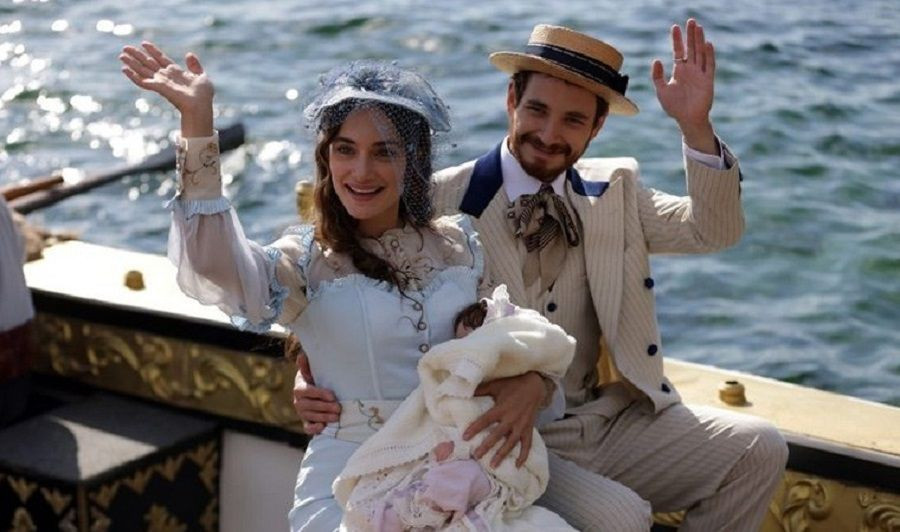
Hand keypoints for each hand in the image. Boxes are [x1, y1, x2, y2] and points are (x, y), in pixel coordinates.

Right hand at [119, 41, 213, 136]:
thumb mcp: (201, 76)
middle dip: (137, 55)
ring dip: (132, 63)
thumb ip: (194, 66)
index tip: (144, 43)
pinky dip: (133, 75)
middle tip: (125, 47)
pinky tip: (124, 69)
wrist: (201, 105)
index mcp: (175, 72)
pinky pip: (142, 81)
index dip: (153, 50)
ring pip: (142, 70)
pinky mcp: (158, 87)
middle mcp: (166, 76)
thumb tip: (189, 54)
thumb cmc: (203, 94)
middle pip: (148, 63)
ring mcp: (161, 82)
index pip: (161, 58)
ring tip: (121, 56)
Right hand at [292, 353, 340, 434]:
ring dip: (323, 417)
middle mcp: (298, 401)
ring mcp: (302, 413)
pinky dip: (314, 428)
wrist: (312, 393)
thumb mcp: (312, 371)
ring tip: (336, 417)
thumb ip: (307, 365)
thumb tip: (302, 355)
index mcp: (299, 388)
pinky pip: (307, 428)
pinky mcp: (306, 422)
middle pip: (309, 406)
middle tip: (338, 408)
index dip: (319, 394)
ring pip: (310, 416)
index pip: (307, 391)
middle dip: (325, 407)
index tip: (332, 396)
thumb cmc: (315, 379)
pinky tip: (323, 427)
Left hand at [463, 372, 545, 467]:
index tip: (464, 437)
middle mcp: (511, 418)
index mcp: (502, 408)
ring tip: (493, 465)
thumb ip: (482, 390)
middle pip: (497, 435)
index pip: (485, 420)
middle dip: (486, 446)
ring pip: (511, 443)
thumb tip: (465, 391)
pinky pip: (527, 445)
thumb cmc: (513, 385)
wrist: (535, 385)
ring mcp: (521, 425)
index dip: (475, 428)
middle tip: (476, 456)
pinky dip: (523, 456)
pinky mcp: (529, 429)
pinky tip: (517, 466)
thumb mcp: (496, 385)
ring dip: (502, 454)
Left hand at [651, 19, 717, 153]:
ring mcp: (700, 74)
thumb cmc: (674, 107)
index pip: (678, 51)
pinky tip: (707, 44)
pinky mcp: (708, 81)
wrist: (687, 119)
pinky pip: (709, 66)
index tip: (675, 27)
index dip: (677, 40)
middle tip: (690, 20)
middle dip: (690, 35)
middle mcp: (690, 70)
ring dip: (700, 40)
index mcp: (679, 71)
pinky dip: (709, 55)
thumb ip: (657, 76)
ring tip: (698, 27)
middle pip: (691, 48)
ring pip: (700, 53)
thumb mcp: (661, 90)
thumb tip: (656, 60)